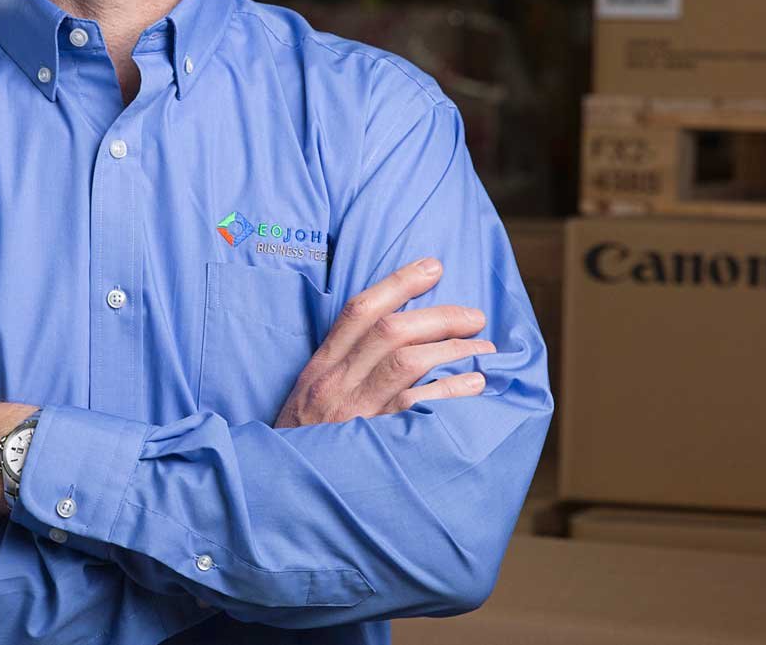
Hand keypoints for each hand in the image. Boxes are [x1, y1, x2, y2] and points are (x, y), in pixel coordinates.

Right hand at [274, 257, 493, 428]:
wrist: (281, 499)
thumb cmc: (307, 446)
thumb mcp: (311, 399)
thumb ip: (345, 368)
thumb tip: (399, 338)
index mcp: (320, 368)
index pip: (359, 310)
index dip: (399, 283)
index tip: (433, 267)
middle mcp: (336, 385)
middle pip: (391, 330)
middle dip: (440, 316)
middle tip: (475, 317)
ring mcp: (354, 414)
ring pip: (408, 362)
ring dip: (454, 350)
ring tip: (484, 352)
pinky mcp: (374, 443)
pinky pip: (418, 406)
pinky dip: (452, 390)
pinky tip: (475, 386)